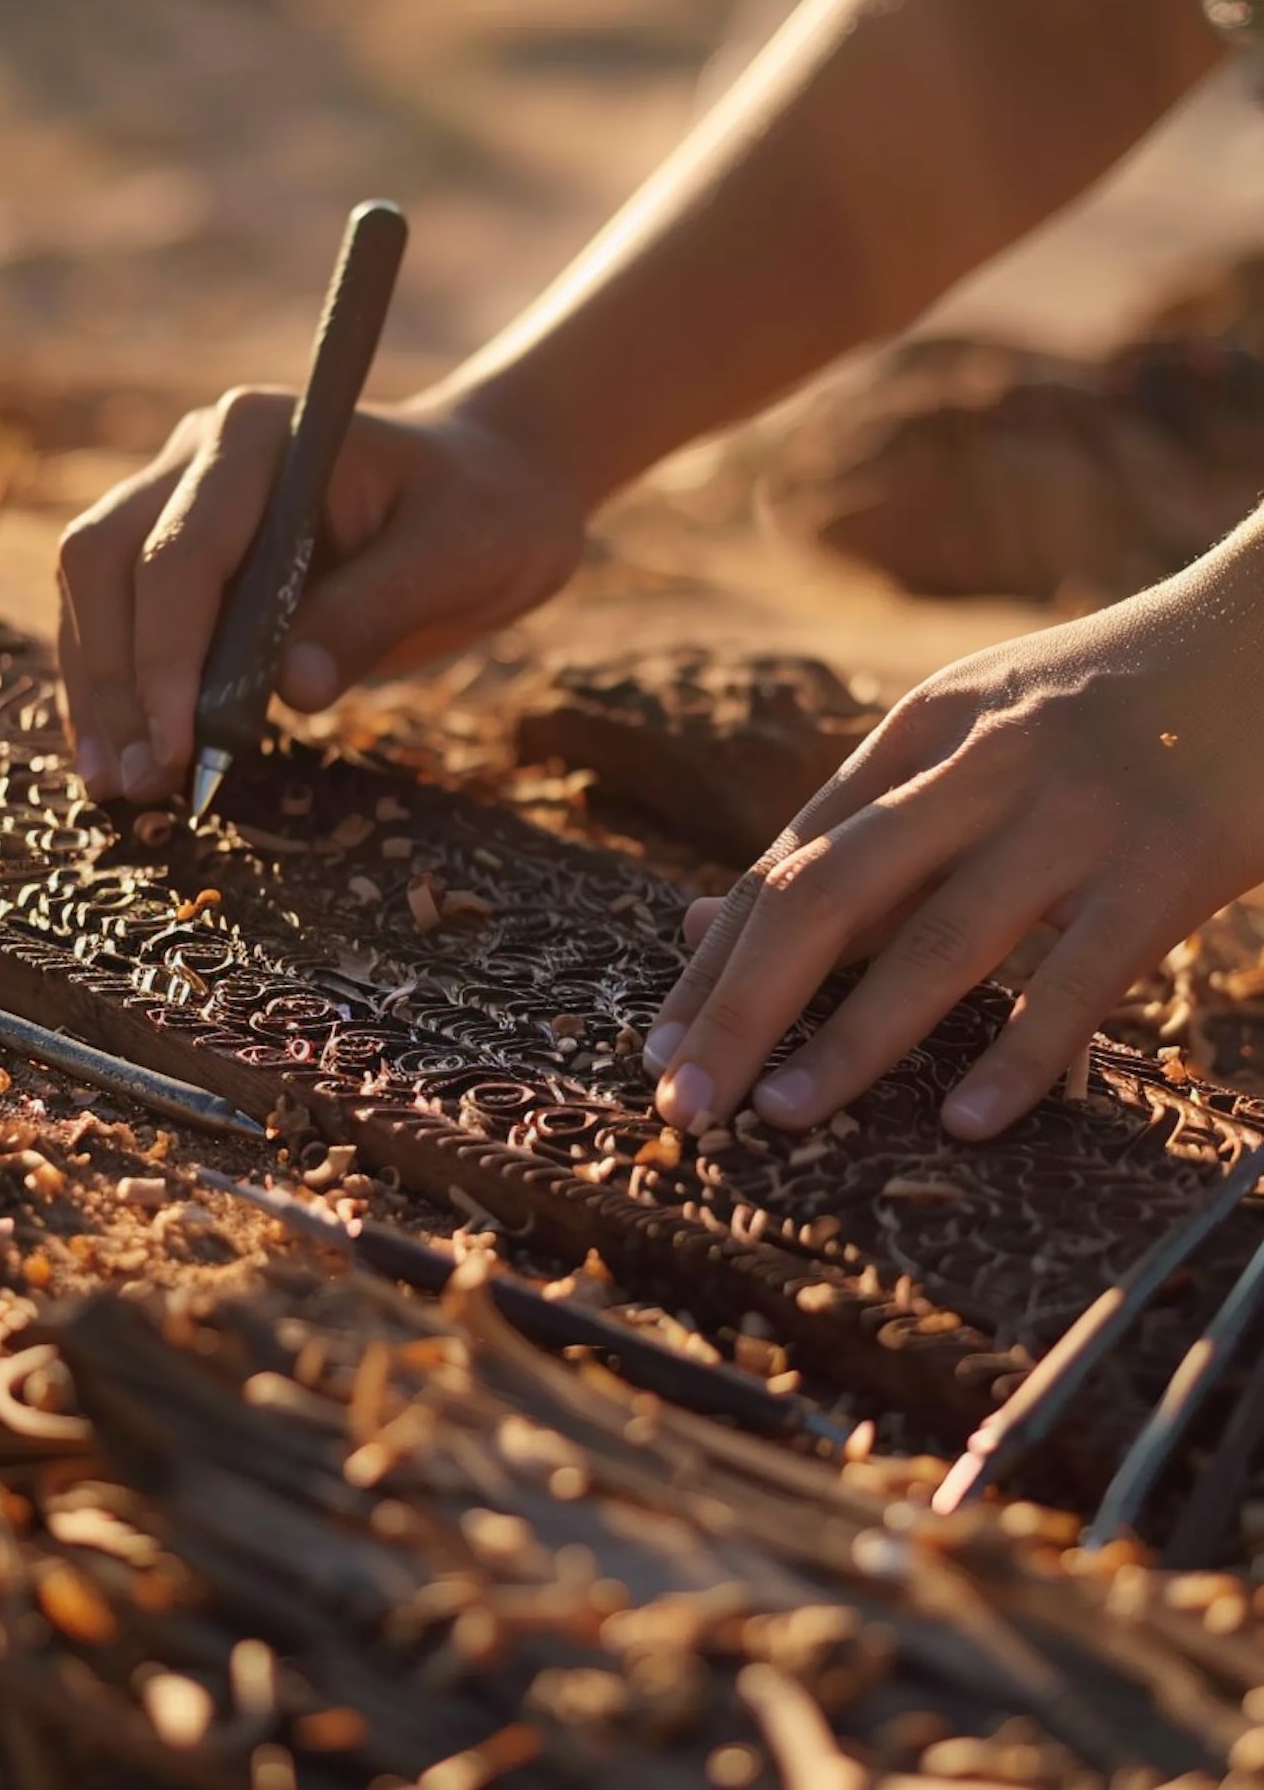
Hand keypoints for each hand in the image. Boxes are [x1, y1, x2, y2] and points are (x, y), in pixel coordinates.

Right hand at [56, 392, 586, 800]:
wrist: (493, 488)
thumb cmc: (485, 513)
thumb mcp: (454, 561)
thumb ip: (370, 616)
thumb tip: (290, 690)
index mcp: (261, 436)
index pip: (181, 553)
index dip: (166, 658)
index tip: (175, 749)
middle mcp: (200, 453)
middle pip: (106, 563)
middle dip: (115, 680)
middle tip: (136, 783)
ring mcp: (183, 495)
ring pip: (97, 590)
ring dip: (99, 691)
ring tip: (116, 785)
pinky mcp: (188, 549)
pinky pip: (126, 615)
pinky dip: (118, 685)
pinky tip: (121, 753)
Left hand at [644, 524, 1263, 1140]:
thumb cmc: (1104, 706)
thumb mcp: (971, 735)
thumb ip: (858, 826)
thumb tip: (709, 916)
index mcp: (921, 732)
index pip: (789, 859)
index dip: (717, 961)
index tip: (660, 1047)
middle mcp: (981, 766)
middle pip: (828, 896)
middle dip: (742, 1005)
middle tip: (686, 1101)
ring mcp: (1075, 814)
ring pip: (938, 942)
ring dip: (851, 1040)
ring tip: (782, 1118)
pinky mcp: (1170, 864)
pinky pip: (1080, 978)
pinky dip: (1019, 1055)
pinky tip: (966, 1124)